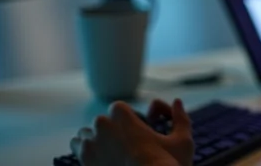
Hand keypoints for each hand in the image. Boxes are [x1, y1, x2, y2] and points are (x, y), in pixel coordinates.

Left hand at [71, 98, 194, 165]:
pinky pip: (78, 150)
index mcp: (121, 114)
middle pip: (102, 122)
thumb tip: (176, 101)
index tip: (141, 133)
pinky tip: (104, 162)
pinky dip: (87, 153)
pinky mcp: (83, 163)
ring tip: (114, 154)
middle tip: (129, 147)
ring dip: (96, 140)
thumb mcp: (182, 141)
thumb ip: (181, 118)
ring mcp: (89, 145)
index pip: (119, 109)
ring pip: (86, 135)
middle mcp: (101, 126)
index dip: (131, 120)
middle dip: (113, 131)